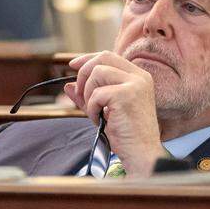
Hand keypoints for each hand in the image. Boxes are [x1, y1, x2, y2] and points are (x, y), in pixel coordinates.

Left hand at [64, 51, 167, 178]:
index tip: (73, 65)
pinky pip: (97, 94)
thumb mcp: (104, 110)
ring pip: (97, 73)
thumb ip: (88, 96)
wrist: (141, 152)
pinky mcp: (126, 95)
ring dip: (88, 93)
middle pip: (102, 58)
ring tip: (95, 112)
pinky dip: (92, 108)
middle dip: (84, 73)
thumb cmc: (126, 134)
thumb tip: (68, 85)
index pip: (109, 56)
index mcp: (138, 76)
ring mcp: (135, 84)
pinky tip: (100, 120)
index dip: (88, 59)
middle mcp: (139, 76)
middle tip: (79, 94)